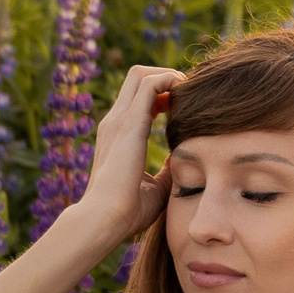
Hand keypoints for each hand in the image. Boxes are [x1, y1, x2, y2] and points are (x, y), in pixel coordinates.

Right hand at [77, 64, 184, 246]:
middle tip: (188, 97)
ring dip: (170, 76)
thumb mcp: (157, 186)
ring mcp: (119, 119)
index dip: (162, 95)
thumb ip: (170, 170)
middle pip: (137, 76)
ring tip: (189, 94)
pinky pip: (151, 83)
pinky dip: (170, 80)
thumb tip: (187, 160)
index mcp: (118, 136)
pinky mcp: (129, 121)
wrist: (104, 219)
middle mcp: (115, 122)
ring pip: (142, 73)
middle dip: (166, 77)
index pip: (138, 98)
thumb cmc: (127, 211)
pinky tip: (186, 97)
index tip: (182, 109)